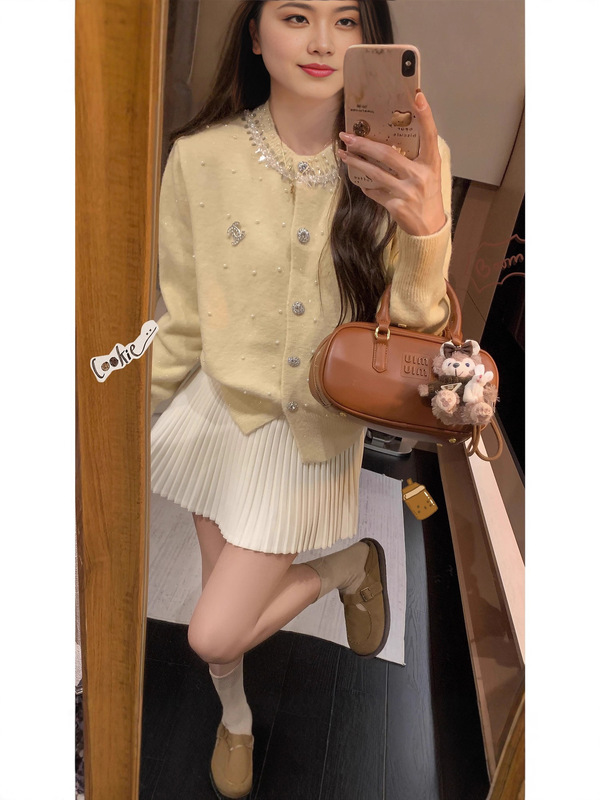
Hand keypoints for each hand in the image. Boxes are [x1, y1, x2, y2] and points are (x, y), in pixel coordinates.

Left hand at [338, 92, 445, 236]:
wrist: (430, 226)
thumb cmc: (428, 194)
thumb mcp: (429, 172)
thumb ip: (417, 156)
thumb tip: (392, 136)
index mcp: (431, 163)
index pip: (430, 134)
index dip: (425, 115)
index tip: (417, 95)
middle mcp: (420, 176)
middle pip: (387, 154)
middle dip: (364, 144)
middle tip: (347, 136)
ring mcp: (407, 192)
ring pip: (375, 173)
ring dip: (356, 162)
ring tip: (343, 153)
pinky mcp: (396, 206)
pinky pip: (374, 191)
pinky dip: (365, 185)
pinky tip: (357, 178)